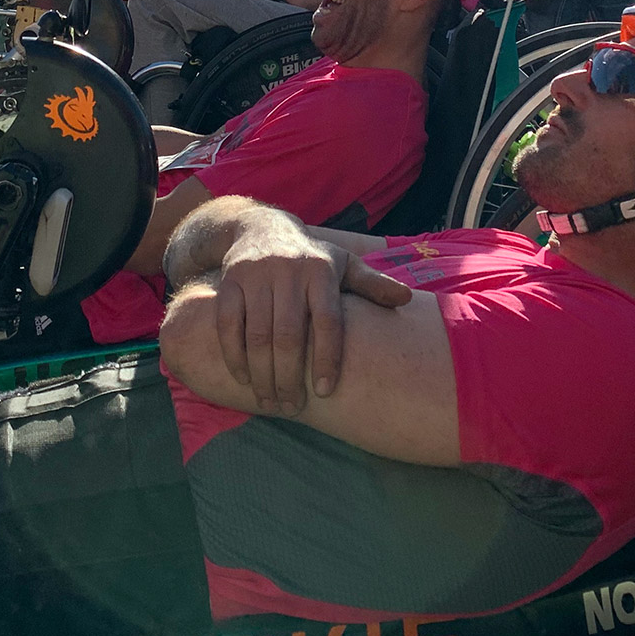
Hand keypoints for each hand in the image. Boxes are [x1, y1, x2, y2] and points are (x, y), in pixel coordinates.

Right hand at [211, 225, 411, 413]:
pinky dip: (234, 356)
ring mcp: (255, 276)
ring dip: (262, 374)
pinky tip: (244, 380)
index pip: (327, 320)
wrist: (259, 228)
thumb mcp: (343, 263)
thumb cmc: (309, 258)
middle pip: (289, 335)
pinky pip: (228, 325)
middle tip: (292, 407)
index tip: (325, 392)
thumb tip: (406, 299)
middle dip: (290, 377)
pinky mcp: (229, 282)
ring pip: (257, 335)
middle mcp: (288, 271)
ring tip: (270, 402)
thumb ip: (372, 284)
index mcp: (321, 271)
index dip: (327, 358)